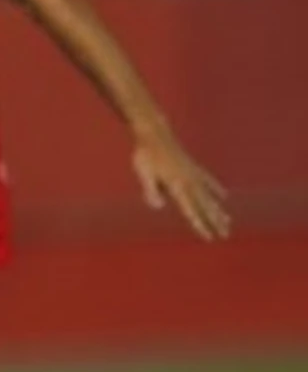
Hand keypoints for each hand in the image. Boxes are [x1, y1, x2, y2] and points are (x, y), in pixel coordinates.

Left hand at [130, 123, 231, 240]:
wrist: (154, 133)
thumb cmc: (146, 154)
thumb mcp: (143, 173)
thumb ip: (150, 190)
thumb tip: (158, 207)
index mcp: (177, 185)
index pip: (190, 210)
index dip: (200, 225)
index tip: (209, 238)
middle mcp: (189, 181)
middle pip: (204, 206)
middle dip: (215, 222)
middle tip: (225, 235)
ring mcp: (193, 174)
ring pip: (209, 196)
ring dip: (218, 209)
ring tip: (228, 222)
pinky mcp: (193, 167)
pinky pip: (208, 181)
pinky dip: (216, 189)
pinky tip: (225, 196)